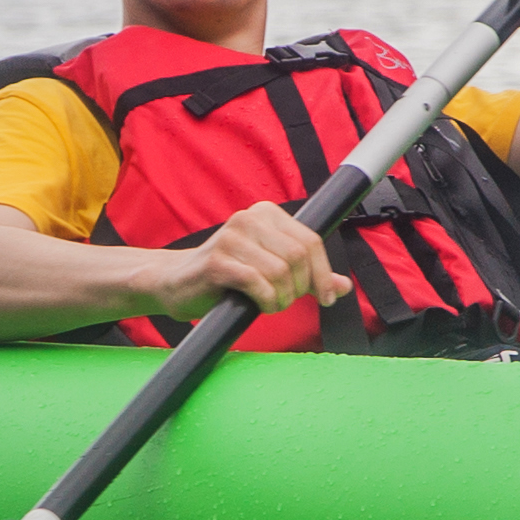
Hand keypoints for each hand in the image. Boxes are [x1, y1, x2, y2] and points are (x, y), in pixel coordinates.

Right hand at [173, 201, 349, 320]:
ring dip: (282, 298)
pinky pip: (258, 284)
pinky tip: (259, 305)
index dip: (323, 273)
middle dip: (300, 287)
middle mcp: (249, 218)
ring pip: (281, 272)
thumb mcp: (270, 270)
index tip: (326, 298)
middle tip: (286, 301)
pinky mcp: (217, 262)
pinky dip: (266, 301)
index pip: (311, 241)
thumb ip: (307, 275)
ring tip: (270, 303)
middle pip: (299, 257)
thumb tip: (343, 287)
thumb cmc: (225, 276)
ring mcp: (231, 238)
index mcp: (266, 214)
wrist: (175, 282)